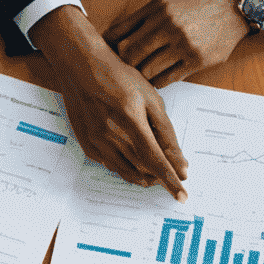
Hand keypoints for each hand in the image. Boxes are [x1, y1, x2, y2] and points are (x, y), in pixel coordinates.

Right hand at [33, 6, 188, 196]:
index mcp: (131, 120)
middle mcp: (111, 135)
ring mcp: (96, 143)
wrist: (81, 68)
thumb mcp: (151, 99)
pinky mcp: (88, 146)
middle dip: (160, 176)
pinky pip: (112, 166)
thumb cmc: (120, 78)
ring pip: (127, 173)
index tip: (182, 196)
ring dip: (145, 176)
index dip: (171, 180)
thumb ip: (166, 133)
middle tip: (172, 172)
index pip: (156, 160)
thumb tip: (180, 164)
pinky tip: (132, 154)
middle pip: (143, 170)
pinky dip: (127, 166)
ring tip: (155, 168)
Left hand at [107, 0, 250, 87]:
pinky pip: (166, 79)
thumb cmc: (199, 3)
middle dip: (124, 64)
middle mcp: (167, 25)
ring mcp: (182, 44)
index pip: (121, 32)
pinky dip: (157, 81)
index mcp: (157, 8)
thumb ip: (144, 16)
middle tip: (124, 69)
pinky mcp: (196, 61)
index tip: (108, 53)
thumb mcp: (168, 0)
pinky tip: (158, 77)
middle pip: (130, 54)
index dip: (110, 46)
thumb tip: (115, 36)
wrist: (235, 6)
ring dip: (141, 75)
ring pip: (147, 70)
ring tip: (142, 75)